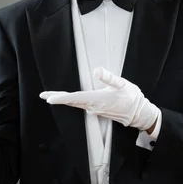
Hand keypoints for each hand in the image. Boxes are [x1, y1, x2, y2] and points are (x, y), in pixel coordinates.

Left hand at [39, 67, 158, 130]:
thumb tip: (97, 71)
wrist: (139, 113)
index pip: (75, 98)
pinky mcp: (97, 110)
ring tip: (51, 96)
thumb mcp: (122, 84)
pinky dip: (73, 102)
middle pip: (71, 102)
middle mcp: (93, 106)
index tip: (49, 99)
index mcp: (97, 99)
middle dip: (56, 98)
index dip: (61, 98)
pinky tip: (69, 99)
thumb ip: (109, 77)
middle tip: (43, 96)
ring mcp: (95, 109)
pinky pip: (81, 105)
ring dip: (63, 100)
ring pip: (75, 104)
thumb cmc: (132, 98)